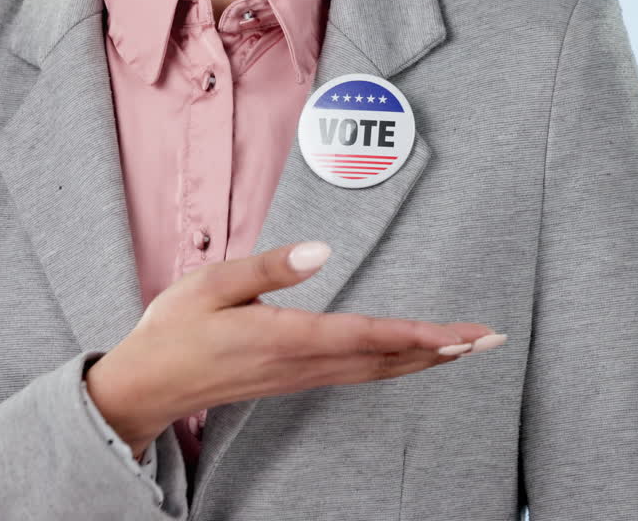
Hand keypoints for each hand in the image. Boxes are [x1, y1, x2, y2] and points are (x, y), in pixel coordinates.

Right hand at [84, 241, 505, 456]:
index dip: (417, 336)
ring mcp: (299, 377)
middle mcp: (300, 363)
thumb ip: (267, 268)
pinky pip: (358, 374)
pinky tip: (409, 359)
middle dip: (440, 351)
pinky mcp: (294, 380)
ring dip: (424, 359)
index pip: (364, 336)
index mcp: (282, 337)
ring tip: (466, 348)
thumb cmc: (174, 330)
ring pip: (375, 371)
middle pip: (384, 359)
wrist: (148, 386)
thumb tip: (320, 250)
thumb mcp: (210, 285)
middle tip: (490, 340)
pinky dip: (394, 365)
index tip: (461, 335)